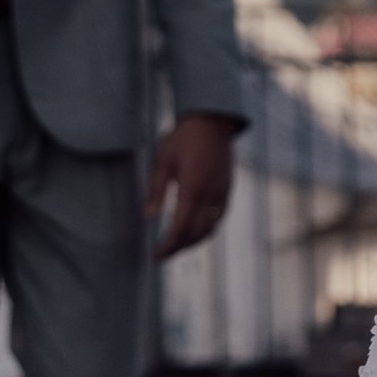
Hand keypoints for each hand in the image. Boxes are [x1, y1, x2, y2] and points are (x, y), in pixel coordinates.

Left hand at [146, 111, 238, 257]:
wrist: (212, 121)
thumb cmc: (184, 138)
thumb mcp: (163, 161)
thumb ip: (156, 191)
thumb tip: (148, 217)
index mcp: (192, 187)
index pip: (180, 227)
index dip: (169, 245)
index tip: (157, 255)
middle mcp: (211, 194)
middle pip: (196, 233)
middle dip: (179, 248)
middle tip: (163, 255)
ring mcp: (222, 193)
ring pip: (210, 228)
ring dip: (193, 241)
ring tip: (177, 246)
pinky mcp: (228, 190)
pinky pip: (219, 218)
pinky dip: (206, 230)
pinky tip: (194, 231)